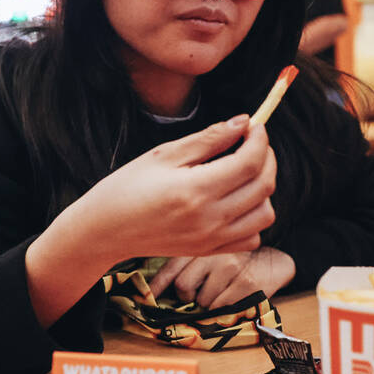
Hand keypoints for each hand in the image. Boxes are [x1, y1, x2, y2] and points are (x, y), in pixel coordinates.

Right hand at [67, 114, 276, 265]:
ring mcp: (212, 239)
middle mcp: (210, 219)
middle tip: (252, 142)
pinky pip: (252, 237)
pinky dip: (254, 217)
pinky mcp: (210, 251)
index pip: (250, 162)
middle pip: (264, 186)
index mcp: (196, 190)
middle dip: (266, 157)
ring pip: (266, 214)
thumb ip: (208, 139)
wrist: (106, 230)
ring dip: (264, 189)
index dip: (259, 139)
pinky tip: (237, 200)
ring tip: (244, 172)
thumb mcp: (164, 154)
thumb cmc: (128, 187)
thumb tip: (242, 122)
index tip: (254, 125)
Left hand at [148, 247, 295, 308]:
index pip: (171, 267)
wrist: (272, 260)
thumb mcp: (208, 254)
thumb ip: (185, 264)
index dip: (156, 285)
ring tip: (219, 291)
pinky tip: (230, 296)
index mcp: (200, 245)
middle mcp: (213, 253)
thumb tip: (155, 288)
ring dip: (207, 303)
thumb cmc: (233, 261)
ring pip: (203, 300)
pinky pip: (221, 307)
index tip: (147, 297)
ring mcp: (230, 267)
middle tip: (195, 295)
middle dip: (187, 297)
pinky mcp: (245, 283)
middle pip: (183, 286)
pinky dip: (222, 308)